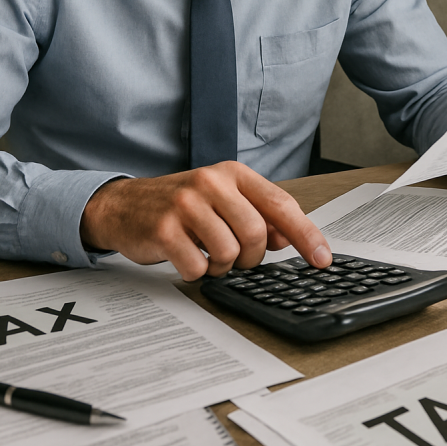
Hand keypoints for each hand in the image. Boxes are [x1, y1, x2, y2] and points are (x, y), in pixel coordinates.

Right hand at [80, 161, 331, 280]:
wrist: (124, 205)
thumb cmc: (180, 205)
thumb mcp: (222, 200)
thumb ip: (257, 215)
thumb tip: (289, 238)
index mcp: (232, 173)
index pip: (280, 203)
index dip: (306, 234)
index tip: (322, 259)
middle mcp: (211, 182)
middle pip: (255, 233)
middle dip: (251, 257)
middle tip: (236, 258)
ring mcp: (186, 204)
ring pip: (228, 253)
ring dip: (222, 266)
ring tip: (207, 255)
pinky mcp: (164, 229)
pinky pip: (198, 267)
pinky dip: (197, 272)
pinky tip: (186, 258)